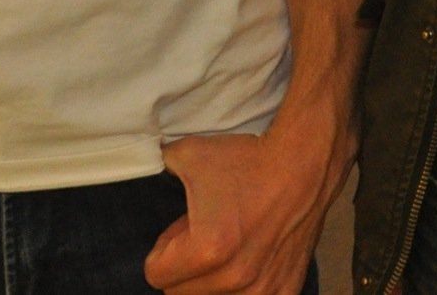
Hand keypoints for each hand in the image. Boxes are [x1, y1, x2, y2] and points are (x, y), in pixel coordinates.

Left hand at [145, 131, 331, 294]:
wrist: (303, 164)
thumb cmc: (246, 161)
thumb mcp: (187, 156)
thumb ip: (154, 167)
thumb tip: (134, 164)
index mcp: (206, 250)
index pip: (155, 276)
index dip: (162, 250)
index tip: (178, 231)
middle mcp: (235, 277)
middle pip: (180, 294)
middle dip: (183, 268)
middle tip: (199, 237)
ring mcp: (262, 289)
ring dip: (210, 279)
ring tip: (224, 247)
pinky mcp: (284, 291)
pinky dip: (240, 288)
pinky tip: (246, 260)